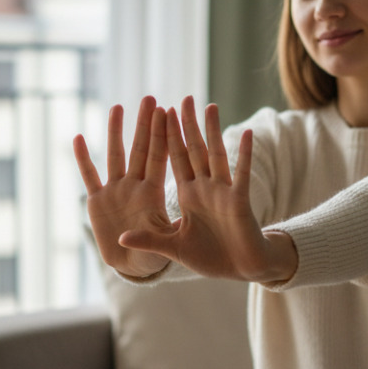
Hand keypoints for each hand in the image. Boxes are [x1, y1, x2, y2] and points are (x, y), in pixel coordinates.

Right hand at [74, 96, 173, 278]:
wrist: (132, 265)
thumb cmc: (154, 255)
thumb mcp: (164, 244)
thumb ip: (162, 235)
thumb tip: (173, 228)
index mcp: (153, 193)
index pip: (159, 159)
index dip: (162, 137)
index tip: (167, 112)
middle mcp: (134, 186)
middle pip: (140, 150)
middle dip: (144, 125)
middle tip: (149, 98)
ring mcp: (115, 191)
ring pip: (115, 156)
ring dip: (116, 133)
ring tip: (117, 108)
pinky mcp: (97, 201)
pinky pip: (89, 176)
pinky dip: (83, 159)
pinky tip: (78, 138)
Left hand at [119, 97, 297, 283]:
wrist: (239, 270)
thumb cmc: (210, 257)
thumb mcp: (172, 248)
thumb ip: (148, 240)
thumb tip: (120, 239)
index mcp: (189, 195)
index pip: (174, 160)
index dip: (167, 137)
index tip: (160, 113)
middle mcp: (204, 188)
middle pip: (193, 150)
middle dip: (187, 125)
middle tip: (183, 98)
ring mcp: (222, 192)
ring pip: (216, 155)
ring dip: (213, 131)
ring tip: (210, 106)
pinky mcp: (239, 201)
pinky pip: (241, 174)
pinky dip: (245, 155)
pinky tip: (248, 134)